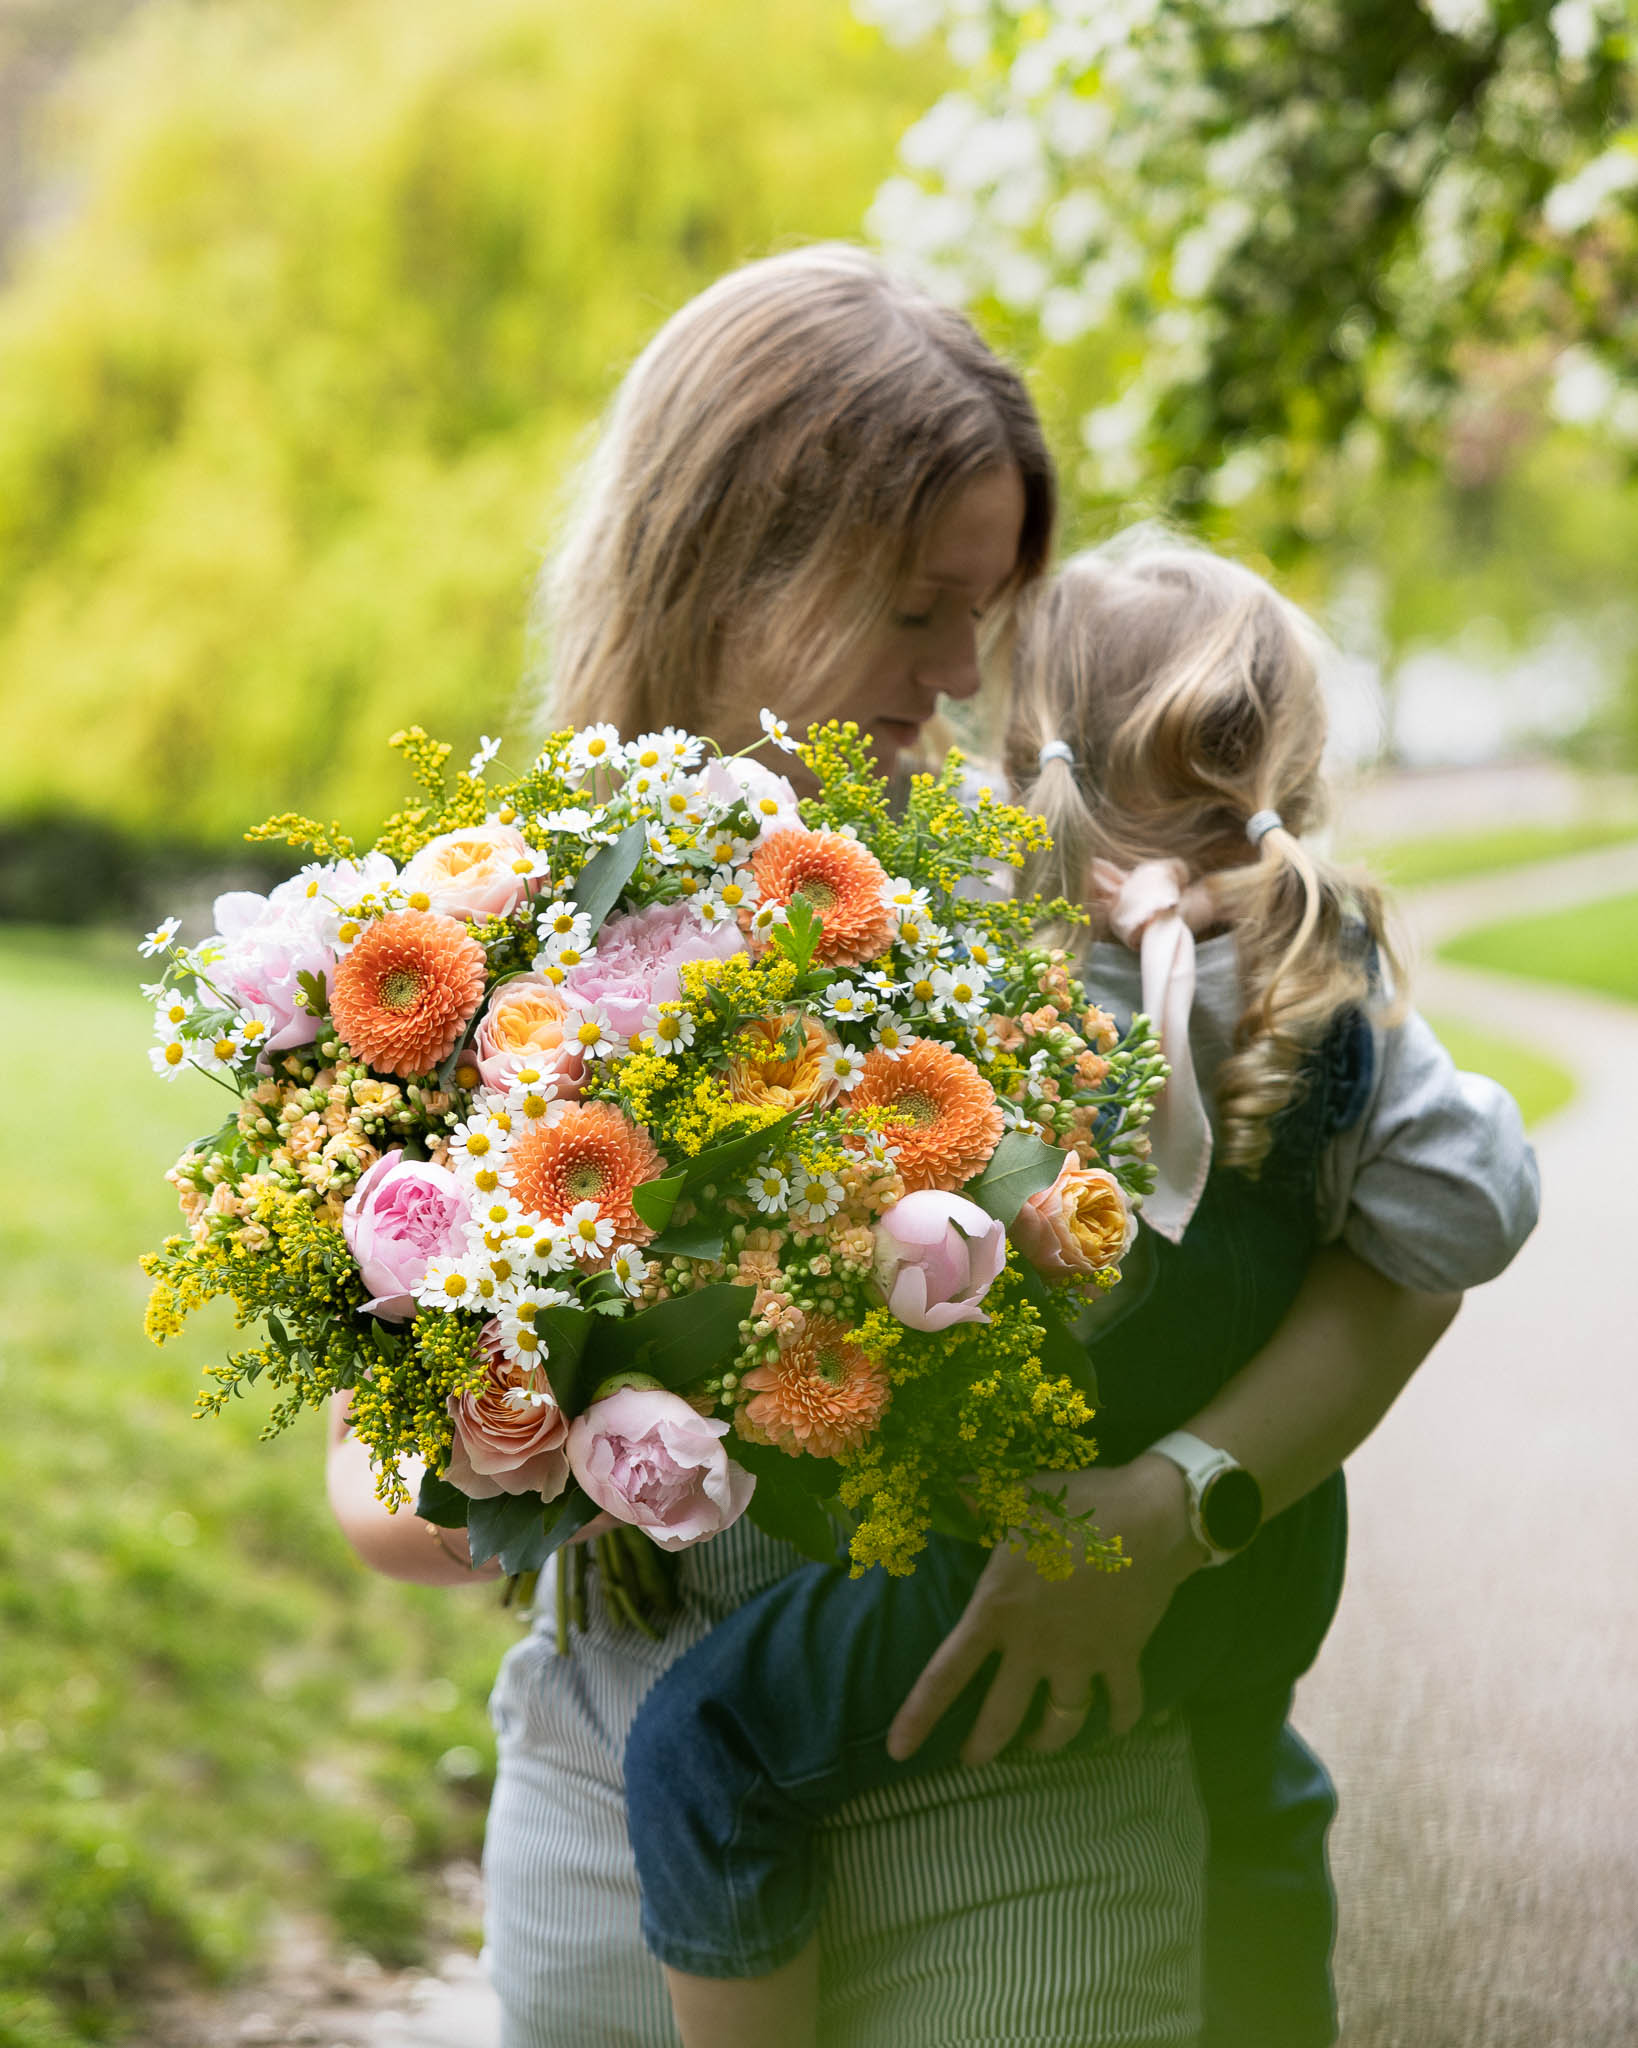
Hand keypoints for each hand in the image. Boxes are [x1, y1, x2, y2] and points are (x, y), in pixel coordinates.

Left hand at [887, 1455, 1203, 1767]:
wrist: (1148, 1517)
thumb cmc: (1073, 1506)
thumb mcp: (1012, 1497)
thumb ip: (970, 1499)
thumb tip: (936, 1484)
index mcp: (997, 1611)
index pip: (947, 1673)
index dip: (919, 1715)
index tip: (897, 1752)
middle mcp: (1035, 1646)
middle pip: (1002, 1717)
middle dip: (983, 1747)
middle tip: (971, 1762)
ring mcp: (1082, 1657)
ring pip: (1061, 1721)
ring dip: (1048, 1740)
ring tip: (1036, 1745)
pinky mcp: (1123, 1657)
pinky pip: (1122, 1701)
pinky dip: (1120, 1719)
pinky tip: (1115, 1728)